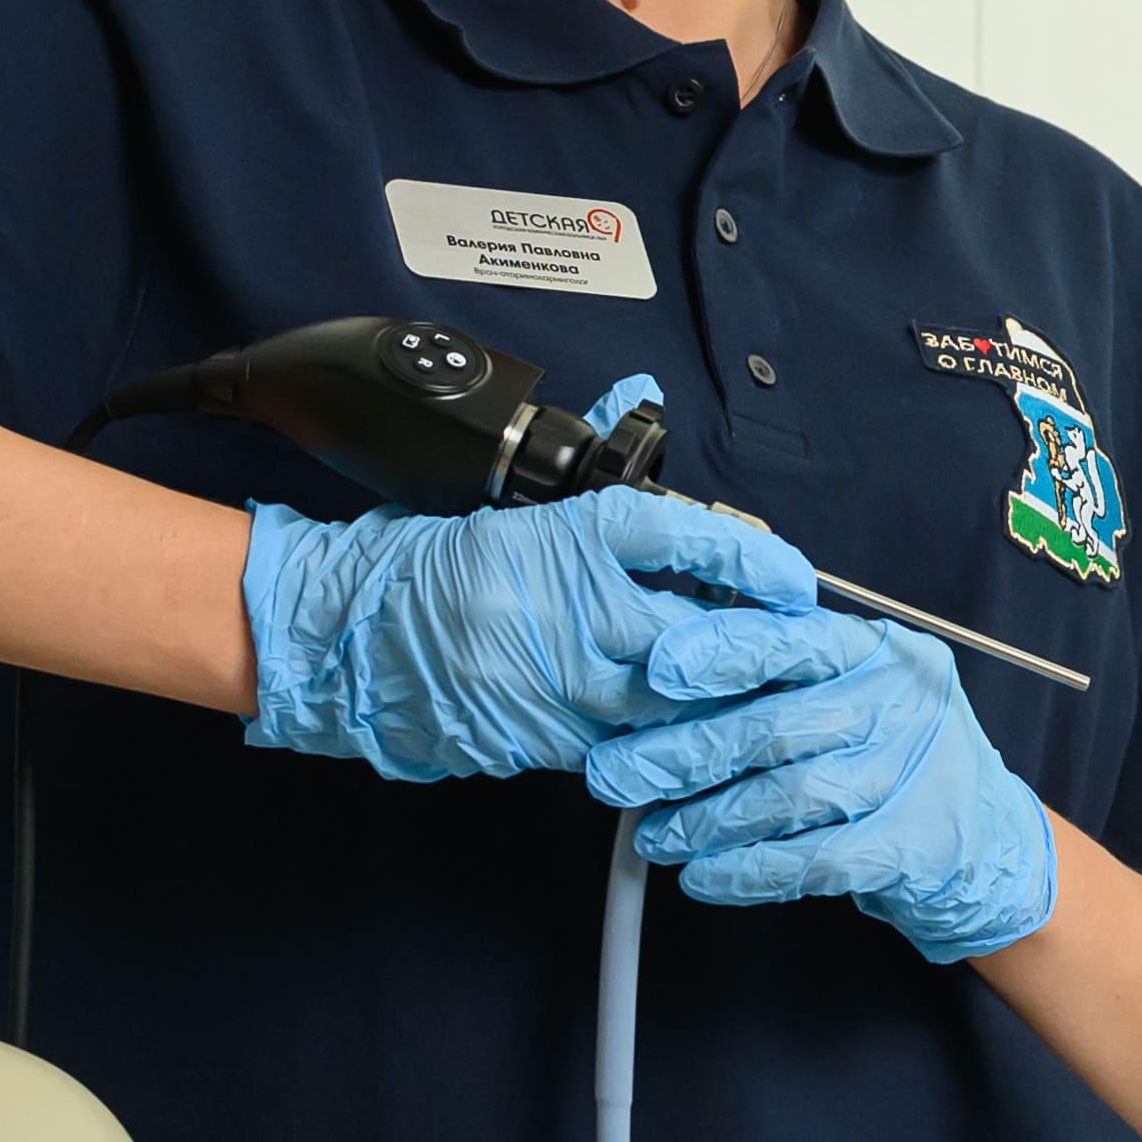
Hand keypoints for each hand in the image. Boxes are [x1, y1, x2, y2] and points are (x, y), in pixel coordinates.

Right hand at [240, 487, 822, 782]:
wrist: (343, 634)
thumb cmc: (428, 568)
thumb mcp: (516, 513)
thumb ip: (591, 484)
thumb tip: (638, 398)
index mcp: (564, 539)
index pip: (683, 537)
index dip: (751, 559)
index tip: (790, 576)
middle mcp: (568, 609)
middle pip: (697, 637)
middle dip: (754, 649)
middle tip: (799, 650)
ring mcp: (555, 681)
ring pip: (670, 703)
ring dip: (718, 701)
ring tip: (756, 693)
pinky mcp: (542, 737)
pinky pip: (626, 743)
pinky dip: (662, 736)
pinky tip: (687, 728)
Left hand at [584, 603, 1062, 961]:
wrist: (986, 838)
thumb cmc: (892, 755)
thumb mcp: (854, 689)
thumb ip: (781, 674)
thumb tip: (661, 675)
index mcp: (876, 649)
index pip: (791, 639)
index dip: (719, 651)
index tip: (656, 671)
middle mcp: (898, 702)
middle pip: (773, 725)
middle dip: (682, 754)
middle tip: (616, 775)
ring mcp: (908, 774)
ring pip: (785, 797)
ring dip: (705, 822)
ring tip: (655, 837)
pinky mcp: (909, 844)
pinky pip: (811, 861)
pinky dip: (748, 873)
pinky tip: (705, 877)